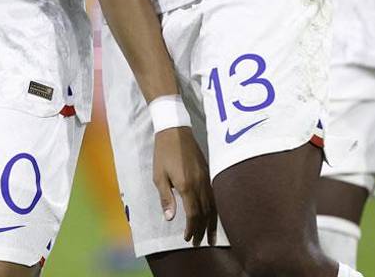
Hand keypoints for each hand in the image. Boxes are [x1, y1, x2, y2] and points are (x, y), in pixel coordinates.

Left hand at [153, 127, 216, 246]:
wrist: (175, 131)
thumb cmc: (163, 154)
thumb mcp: (159, 176)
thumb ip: (166, 198)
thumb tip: (170, 218)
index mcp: (187, 186)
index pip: (193, 214)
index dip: (192, 228)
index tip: (188, 239)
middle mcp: (200, 184)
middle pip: (205, 213)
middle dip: (203, 230)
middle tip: (200, 242)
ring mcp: (207, 178)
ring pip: (213, 206)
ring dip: (212, 222)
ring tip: (211, 235)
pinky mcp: (209, 173)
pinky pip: (215, 196)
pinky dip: (215, 209)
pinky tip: (214, 215)